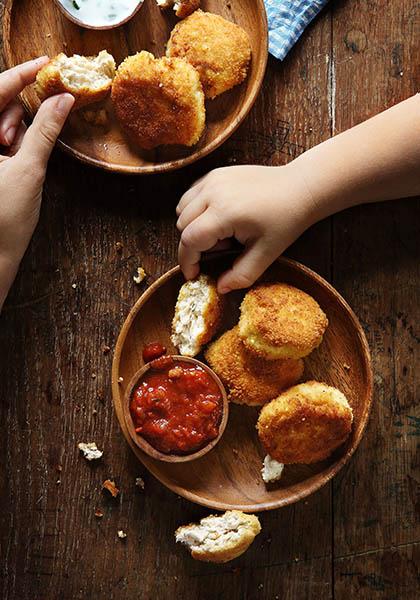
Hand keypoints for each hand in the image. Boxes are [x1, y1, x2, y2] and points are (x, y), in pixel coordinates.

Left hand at [0, 58, 73, 307]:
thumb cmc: (5, 218)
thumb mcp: (29, 170)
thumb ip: (45, 131)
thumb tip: (63, 100)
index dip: (21, 73)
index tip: (47, 63)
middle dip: (15, 112)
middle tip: (27, 135)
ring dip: (13, 130)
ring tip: (18, 155)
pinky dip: (11, 142)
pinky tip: (16, 157)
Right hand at [176, 164, 316, 292]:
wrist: (300, 188)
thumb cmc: (286, 219)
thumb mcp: (266, 254)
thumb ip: (241, 275)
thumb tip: (221, 288)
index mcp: (225, 213)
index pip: (189, 240)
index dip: (188, 262)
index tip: (194, 275)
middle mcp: (213, 192)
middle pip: (182, 224)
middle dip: (193, 245)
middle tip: (222, 250)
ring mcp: (213, 179)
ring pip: (182, 208)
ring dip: (192, 225)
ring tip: (222, 233)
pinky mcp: (216, 173)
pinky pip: (191, 194)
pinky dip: (195, 209)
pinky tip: (218, 217)